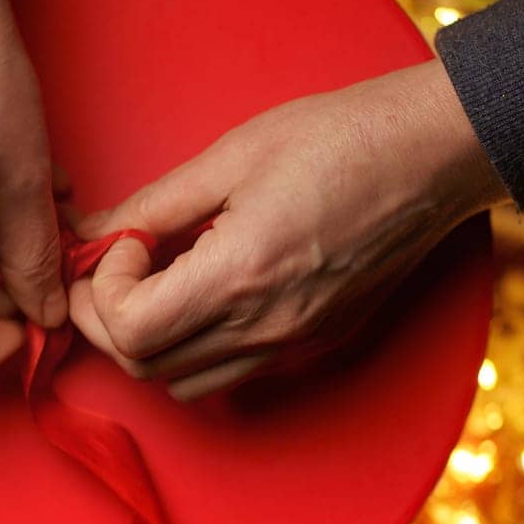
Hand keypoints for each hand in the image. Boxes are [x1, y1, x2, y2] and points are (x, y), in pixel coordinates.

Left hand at [70, 60, 505, 398]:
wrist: (433, 156)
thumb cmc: (338, 139)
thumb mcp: (229, 158)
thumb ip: (150, 207)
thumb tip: (89, 233)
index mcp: (241, 275)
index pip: (131, 330)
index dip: (103, 292)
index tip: (118, 247)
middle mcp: (265, 327)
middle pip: (145, 367)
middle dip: (110, 320)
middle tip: (114, 267)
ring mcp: (291, 346)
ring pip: (180, 383)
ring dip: (149, 341)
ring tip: (156, 281)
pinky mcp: (310, 348)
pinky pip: (226, 375)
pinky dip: (193, 349)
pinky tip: (201, 295)